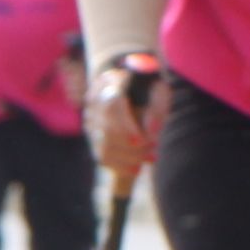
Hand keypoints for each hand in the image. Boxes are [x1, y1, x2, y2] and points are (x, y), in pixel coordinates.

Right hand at [84, 62, 163, 181]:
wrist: (139, 95)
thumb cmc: (151, 91)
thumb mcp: (160, 93)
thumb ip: (157, 108)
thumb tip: (152, 131)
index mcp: (109, 81)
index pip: (112, 104)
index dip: (125, 125)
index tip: (141, 140)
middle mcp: (94, 100)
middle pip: (107, 129)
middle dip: (132, 145)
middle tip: (153, 147)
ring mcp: (90, 119)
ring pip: (104, 145)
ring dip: (130, 157)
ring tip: (150, 157)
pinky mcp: (92, 136)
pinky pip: (102, 156)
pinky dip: (121, 166)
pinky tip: (137, 168)